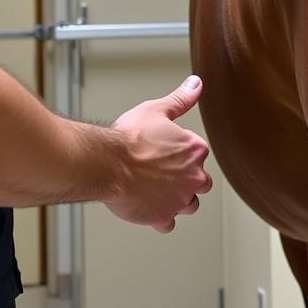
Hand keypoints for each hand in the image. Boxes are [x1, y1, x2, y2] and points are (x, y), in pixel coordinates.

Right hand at [105, 75, 213, 232]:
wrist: (106, 163)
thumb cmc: (129, 137)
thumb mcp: (157, 110)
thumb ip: (181, 99)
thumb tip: (196, 84)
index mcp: (195, 150)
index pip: (200, 154)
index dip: (184, 153)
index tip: (168, 151)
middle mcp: (194, 177)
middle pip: (202, 182)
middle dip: (187, 179)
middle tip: (165, 173)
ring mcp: (179, 199)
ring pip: (190, 204)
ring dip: (178, 199)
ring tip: (160, 191)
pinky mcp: (162, 216)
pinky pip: (169, 223)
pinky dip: (161, 218)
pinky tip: (151, 209)